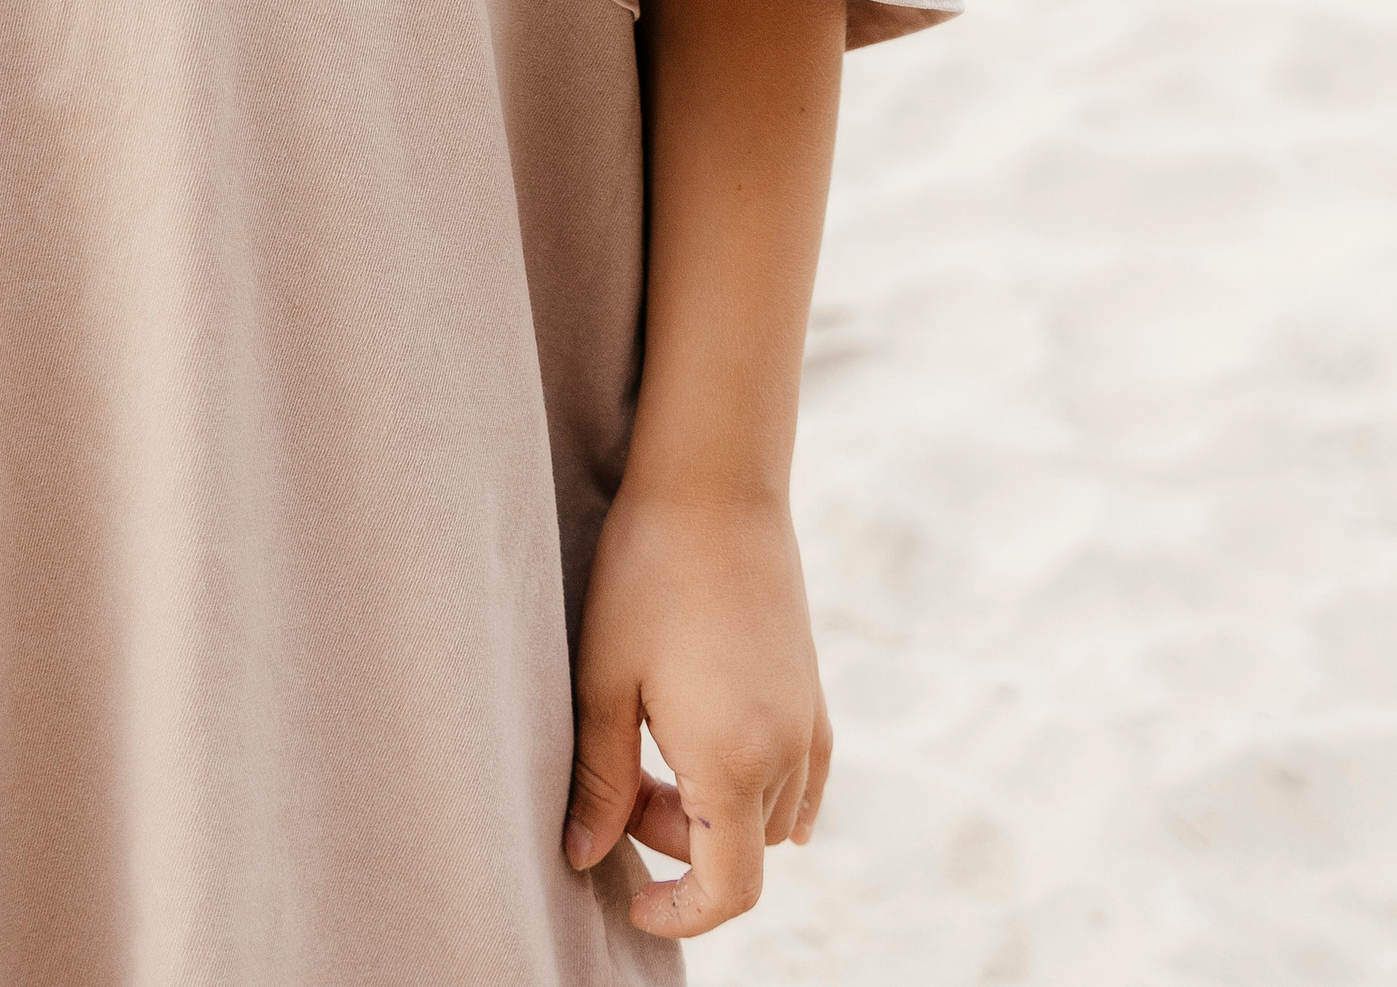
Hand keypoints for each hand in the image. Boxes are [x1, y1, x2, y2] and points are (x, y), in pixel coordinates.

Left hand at [564, 479, 831, 938]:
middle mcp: (787, 752)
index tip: (631, 897)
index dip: (679, 914)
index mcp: (734, 761)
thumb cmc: (647, 574)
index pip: (727, 892)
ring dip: (712, 810)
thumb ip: (599, 781)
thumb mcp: (606, 681)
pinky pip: (800, 776)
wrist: (714, 482)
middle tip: (617, 774)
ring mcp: (808, 719)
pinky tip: (706, 747)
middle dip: (676, 842)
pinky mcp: (813, 688)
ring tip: (651, 742)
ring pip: (769, 815)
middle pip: (742, 852)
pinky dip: (757, 785)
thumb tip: (583, 856)